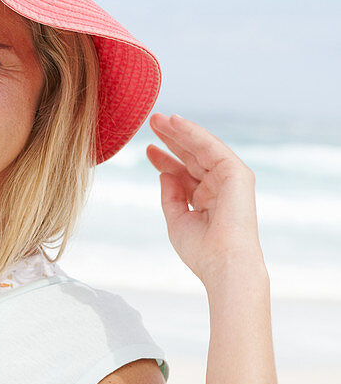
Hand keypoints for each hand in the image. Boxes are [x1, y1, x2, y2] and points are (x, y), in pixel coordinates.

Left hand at [146, 113, 265, 287]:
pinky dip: (192, 133)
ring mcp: (230, 178)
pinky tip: (175, 122)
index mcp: (207, 200)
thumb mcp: (177, 221)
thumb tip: (164, 174)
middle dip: (171, 139)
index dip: (165, 160)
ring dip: (179, 131)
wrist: (223, 264)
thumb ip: (170, 196)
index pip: (184, 174)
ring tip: (157, 119)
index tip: (147, 150)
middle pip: (191, 156)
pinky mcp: (236, 172)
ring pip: (200, 148)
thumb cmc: (202, 251)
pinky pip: (210, 146)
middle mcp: (220, 186)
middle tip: (151, 123)